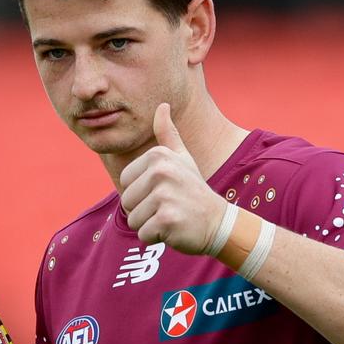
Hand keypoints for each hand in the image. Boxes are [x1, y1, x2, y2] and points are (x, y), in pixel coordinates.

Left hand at [119, 102, 227, 253]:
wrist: (218, 222)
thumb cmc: (194, 191)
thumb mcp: (182, 158)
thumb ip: (168, 134)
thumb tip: (162, 105)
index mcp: (158, 156)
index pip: (124, 183)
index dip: (140, 194)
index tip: (164, 192)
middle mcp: (160, 172)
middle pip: (126, 202)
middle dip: (143, 212)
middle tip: (168, 208)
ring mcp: (164, 196)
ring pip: (133, 220)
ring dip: (149, 225)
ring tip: (171, 217)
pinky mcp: (166, 220)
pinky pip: (143, 235)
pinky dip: (156, 238)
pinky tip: (174, 230)